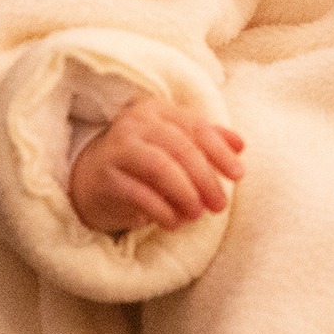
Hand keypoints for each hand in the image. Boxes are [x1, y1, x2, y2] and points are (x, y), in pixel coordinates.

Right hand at [69, 96, 244, 233]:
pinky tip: (174, 222)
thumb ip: (207, 142)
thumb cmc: (144, 162)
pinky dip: (162, 210)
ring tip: (197, 214)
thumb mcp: (176, 146)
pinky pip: (139, 193)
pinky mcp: (105, 176)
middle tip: (220, 205)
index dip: (220, 151)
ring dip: (185, 193)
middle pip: (180, 147)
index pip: (196, 126)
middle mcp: (135, 123)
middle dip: (206, 178)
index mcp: (158, 110)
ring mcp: (117, 148)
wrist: (92, 179)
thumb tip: (240, 145)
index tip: (239, 175)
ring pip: (160, 166)